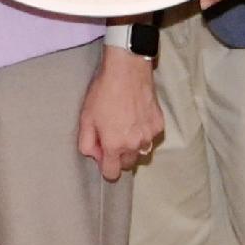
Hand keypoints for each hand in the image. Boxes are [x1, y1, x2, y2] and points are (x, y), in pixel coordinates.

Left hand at [77, 47, 164, 182]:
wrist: (127, 71)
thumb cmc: (104, 92)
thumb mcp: (85, 118)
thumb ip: (87, 143)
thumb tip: (95, 155)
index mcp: (114, 145)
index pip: (112, 173)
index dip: (106, 167)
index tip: (104, 155)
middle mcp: (134, 145)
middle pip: (128, 164)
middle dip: (119, 156)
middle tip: (113, 135)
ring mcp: (149, 135)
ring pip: (141, 151)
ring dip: (133, 145)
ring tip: (126, 125)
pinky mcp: (159, 124)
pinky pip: (151, 137)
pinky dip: (144, 132)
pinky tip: (137, 116)